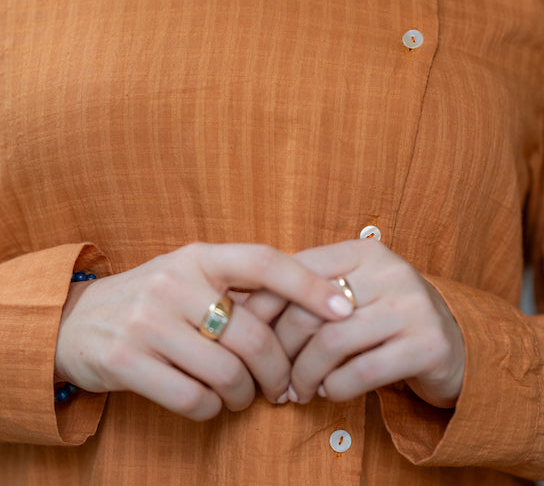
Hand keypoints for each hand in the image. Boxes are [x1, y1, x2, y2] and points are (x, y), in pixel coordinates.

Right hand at [54, 242, 353, 419]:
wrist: (77, 321)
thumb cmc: (156, 298)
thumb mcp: (192, 274)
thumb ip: (239, 283)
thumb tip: (313, 301)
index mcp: (200, 256)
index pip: (265, 262)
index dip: (308, 285)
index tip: (344, 307)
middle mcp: (174, 282)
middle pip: (252, 334)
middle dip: (278, 368)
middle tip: (285, 385)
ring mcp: (148, 321)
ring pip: (225, 371)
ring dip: (244, 395)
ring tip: (244, 396)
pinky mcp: (126, 360)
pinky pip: (191, 398)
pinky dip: (211, 409)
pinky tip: (210, 404)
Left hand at [261, 239, 464, 408]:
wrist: (453, 344)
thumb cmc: (384, 319)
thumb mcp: (351, 293)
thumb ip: (308, 292)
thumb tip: (240, 306)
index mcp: (365, 251)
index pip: (299, 270)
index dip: (265, 306)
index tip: (248, 337)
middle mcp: (392, 270)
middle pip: (311, 309)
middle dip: (282, 350)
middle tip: (272, 377)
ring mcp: (413, 306)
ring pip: (333, 343)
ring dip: (305, 375)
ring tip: (297, 391)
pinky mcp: (428, 344)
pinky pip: (362, 373)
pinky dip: (335, 389)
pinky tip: (329, 393)